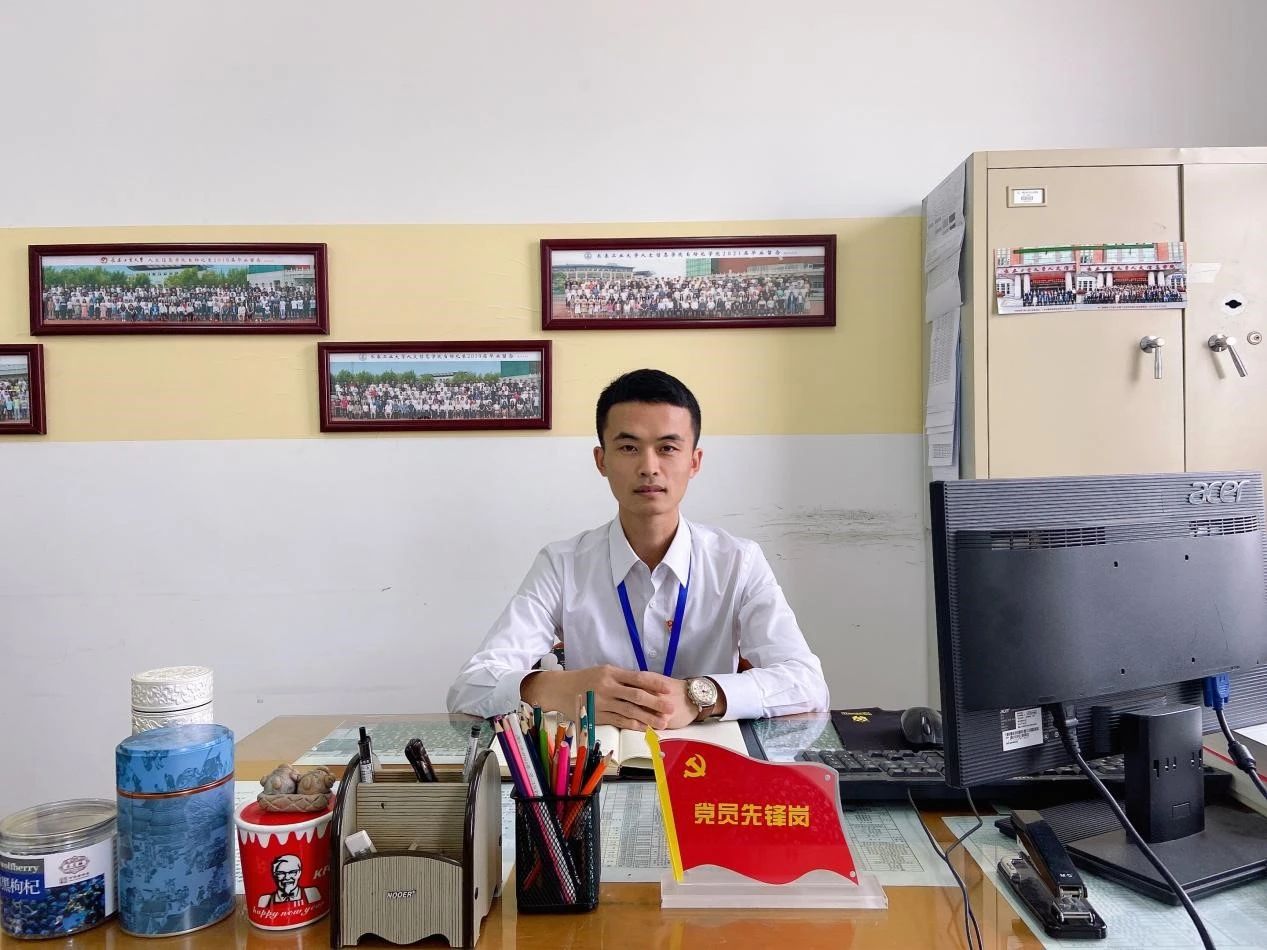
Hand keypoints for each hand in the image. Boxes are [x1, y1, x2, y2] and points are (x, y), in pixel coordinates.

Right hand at [521, 665, 692, 729]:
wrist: (559, 689)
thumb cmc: (584, 679)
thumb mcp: (603, 671)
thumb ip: (622, 678)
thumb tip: (645, 684)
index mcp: (611, 672)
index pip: (638, 678)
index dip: (655, 684)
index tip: (669, 689)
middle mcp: (607, 687)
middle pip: (636, 695)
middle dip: (656, 703)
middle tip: (671, 709)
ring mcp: (602, 703)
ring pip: (629, 710)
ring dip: (648, 718)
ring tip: (663, 723)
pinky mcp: (598, 716)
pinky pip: (618, 721)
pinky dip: (633, 725)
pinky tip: (644, 728)